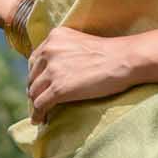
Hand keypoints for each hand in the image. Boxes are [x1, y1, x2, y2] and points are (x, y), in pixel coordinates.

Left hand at [26, 26, 140, 122]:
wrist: (124, 60)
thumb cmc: (111, 54)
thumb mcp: (81, 43)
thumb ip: (66, 51)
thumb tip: (60, 69)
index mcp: (54, 37)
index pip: (35, 60)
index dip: (36, 74)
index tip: (41, 85)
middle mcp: (49, 51)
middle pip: (33, 76)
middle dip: (35, 89)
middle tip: (40, 100)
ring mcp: (52, 70)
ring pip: (34, 91)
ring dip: (35, 103)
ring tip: (40, 112)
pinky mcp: (58, 89)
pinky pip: (40, 104)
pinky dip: (38, 114)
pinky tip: (39, 120)